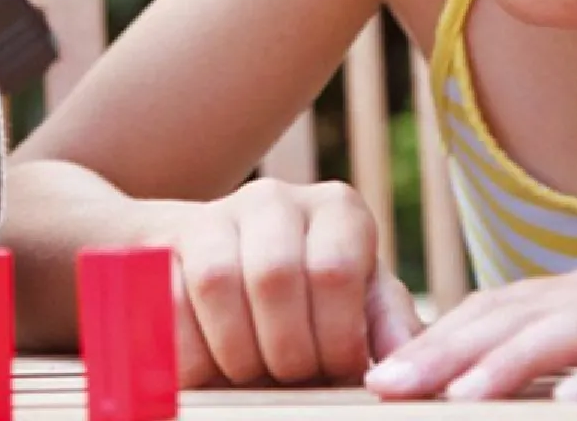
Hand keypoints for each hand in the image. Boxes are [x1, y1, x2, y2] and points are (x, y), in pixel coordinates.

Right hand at [147, 178, 421, 386]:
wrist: (234, 282)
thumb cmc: (317, 311)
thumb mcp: (362, 313)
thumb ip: (390, 332)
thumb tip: (411, 364)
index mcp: (338, 211)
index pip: (334, 271)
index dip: (334, 339)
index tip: (337, 370)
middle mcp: (276, 198)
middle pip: (273, 275)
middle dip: (284, 351)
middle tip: (293, 378)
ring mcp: (215, 214)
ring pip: (216, 280)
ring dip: (236, 351)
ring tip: (253, 371)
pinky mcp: (165, 242)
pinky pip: (168, 295)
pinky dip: (190, 349)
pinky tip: (213, 367)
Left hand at [365, 257, 576, 400]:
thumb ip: (573, 345)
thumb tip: (512, 380)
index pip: (492, 311)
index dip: (434, 339)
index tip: (380, 374)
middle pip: (508, 317)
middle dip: (442, 351)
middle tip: (385, 385)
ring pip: (563, 332)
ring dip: (503, 364)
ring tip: (453, 395)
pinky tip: (568, 402)